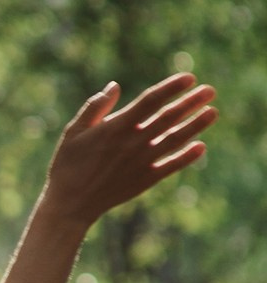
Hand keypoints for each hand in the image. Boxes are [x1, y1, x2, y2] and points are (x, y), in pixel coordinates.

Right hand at [40, 72, 216, 227]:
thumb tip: (115, 86)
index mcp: (116, 127)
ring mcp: (142, 161)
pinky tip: (201, 146)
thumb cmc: (67, 165)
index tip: (189, 78)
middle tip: (210, 90)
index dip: (171, 87)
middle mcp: (133, 142)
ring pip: (176, 139)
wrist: (70, 204)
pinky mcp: (145, 179)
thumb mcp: (73, 132)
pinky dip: (187, 156)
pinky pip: (172, 165)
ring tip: (213, 112)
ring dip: (196, 125)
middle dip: (191, 102)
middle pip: (169, 116)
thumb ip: (94, 108)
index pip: (151, 100)